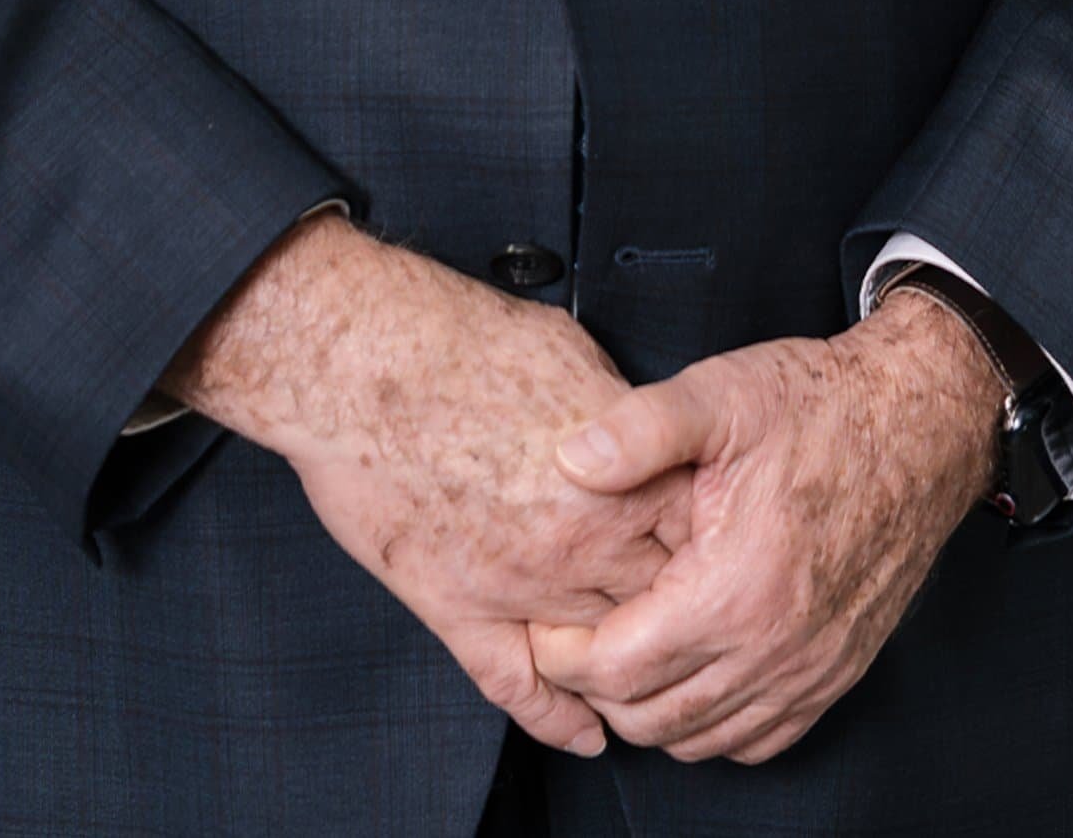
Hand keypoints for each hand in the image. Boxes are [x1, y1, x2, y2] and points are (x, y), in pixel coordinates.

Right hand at [165, 214, 692, 756]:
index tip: (710, 553)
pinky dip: (556, 719)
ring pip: (597, 656)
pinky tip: (581, 731)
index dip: (707, 553)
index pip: (696, 543)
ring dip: (619, 666)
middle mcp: (582, 545)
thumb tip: (638, 431)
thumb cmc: (458, 342)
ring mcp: (520, 587)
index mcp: (619, 480)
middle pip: (658, 609)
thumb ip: (617, 413)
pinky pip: (520, 688)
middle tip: (683, 619)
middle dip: (673, 614)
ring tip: (638, 672)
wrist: (362, 364)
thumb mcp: (571, 353)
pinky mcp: (457, 610)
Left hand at [528, 292, 1004, 764]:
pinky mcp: (835, 676)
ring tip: (626, 647)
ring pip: (701, 740)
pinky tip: (692, 668)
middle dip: (597, 686)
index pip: (616, 670)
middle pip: (649, 719)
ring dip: (651, 709)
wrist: (917, 426)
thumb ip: (640, 427)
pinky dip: (712, 723)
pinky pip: (757, 740)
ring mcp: (810, 671)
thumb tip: (570, 460)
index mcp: (734, 591)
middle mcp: (775, 650)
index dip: (563, 652)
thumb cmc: (819, 407)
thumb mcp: (722, 395)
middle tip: (575, 632)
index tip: (545, 618)